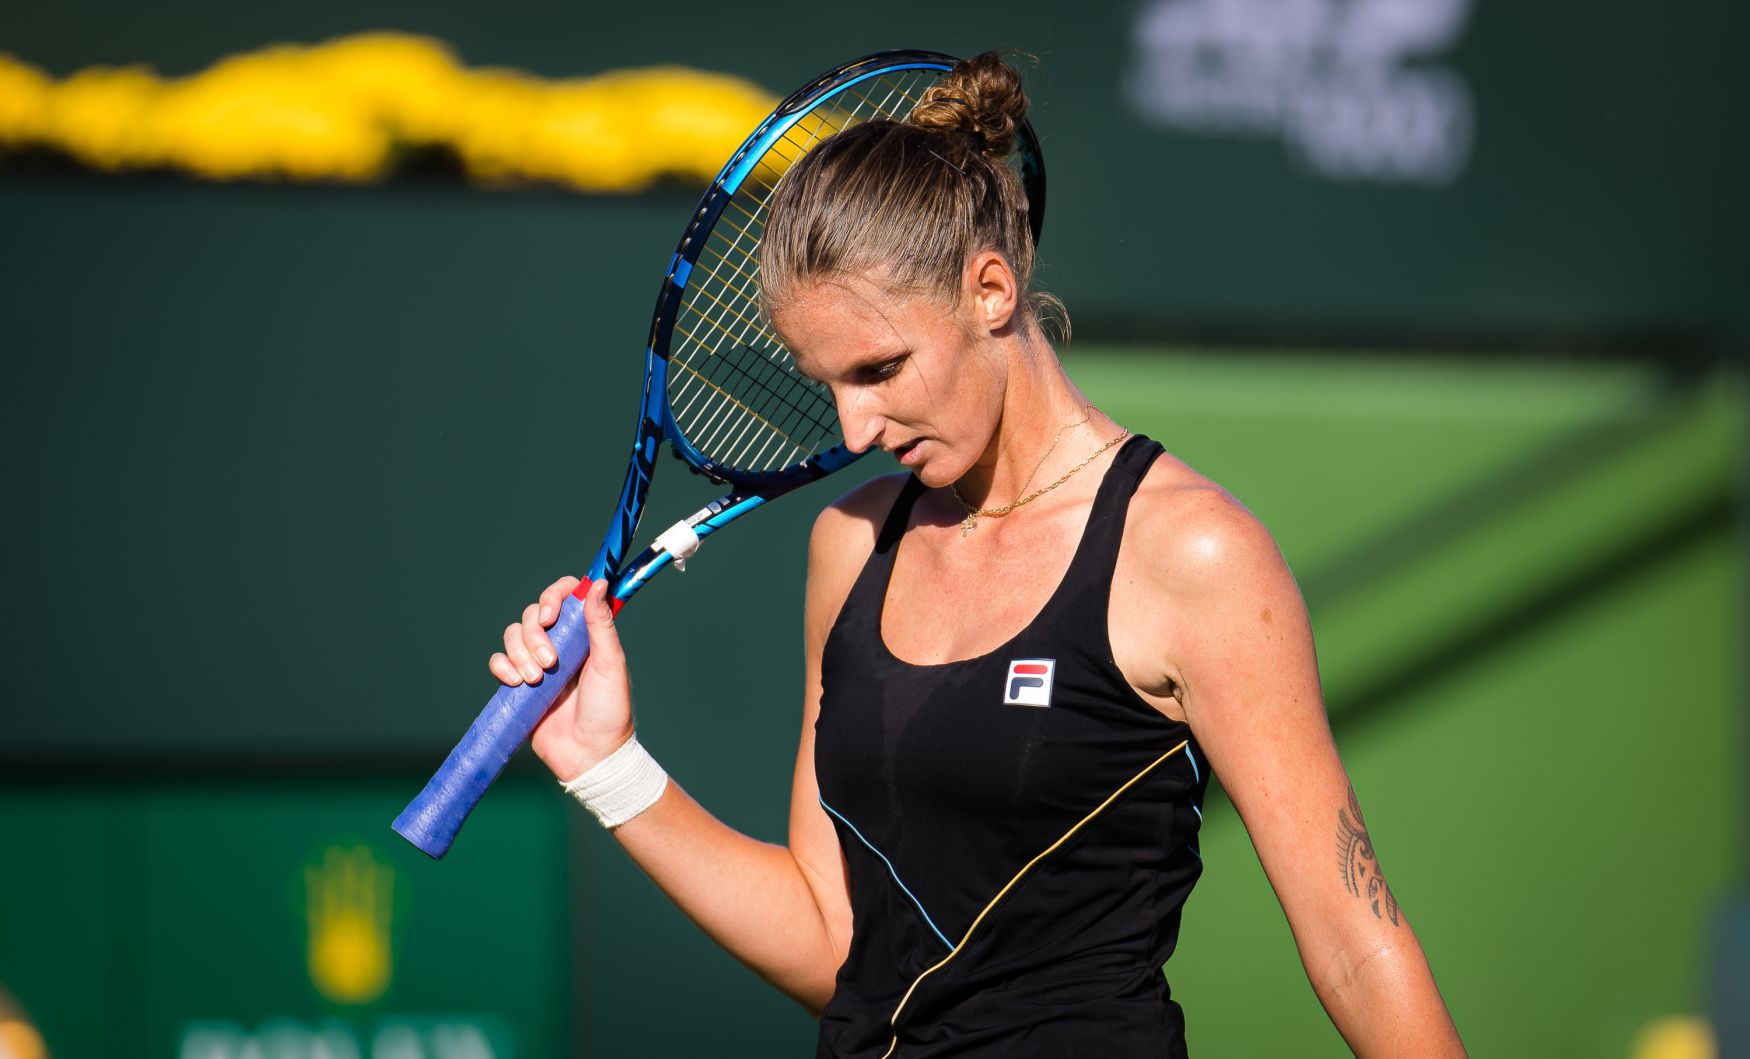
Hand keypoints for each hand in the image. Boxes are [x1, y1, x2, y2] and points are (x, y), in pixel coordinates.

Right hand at [489, 577, 633, 782]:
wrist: (589, 756)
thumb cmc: (609, 711)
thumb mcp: (610, 664)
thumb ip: (601, 624)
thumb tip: (598, 583)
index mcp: (584, 635)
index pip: (565, 597)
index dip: (554, 596)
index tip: (552, 616)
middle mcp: (560, 644)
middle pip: (533, 614)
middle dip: (535, 634)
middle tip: (550, 663)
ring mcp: (537, 663)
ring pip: (513, 635)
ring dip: (519, 652)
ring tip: (535, 679)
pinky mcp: (519, 685)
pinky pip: (499, 662)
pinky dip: (502, 666)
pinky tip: (516, 682)